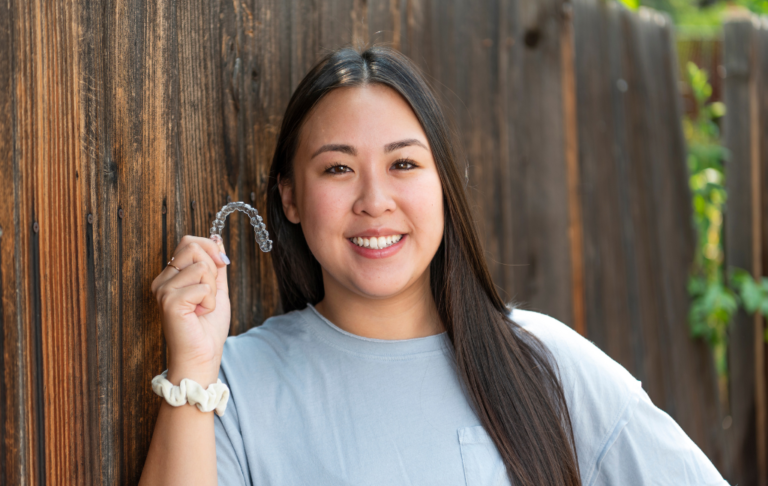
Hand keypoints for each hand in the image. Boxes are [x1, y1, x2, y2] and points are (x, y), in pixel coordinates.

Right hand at [151, 235, 230, 385]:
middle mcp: (162, 280)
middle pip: (193, 247)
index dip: (210, 248)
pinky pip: (202, 286)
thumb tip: (217, 239)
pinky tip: (200, 314)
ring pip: (201, 267)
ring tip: (203, 307)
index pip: (188, 242)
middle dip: (213, 268)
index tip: (222, 264)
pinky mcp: (170, 301)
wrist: (203, 355)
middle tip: (209, 293)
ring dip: (212, 289)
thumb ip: (215, 265)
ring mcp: (163, 290)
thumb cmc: (208, 327)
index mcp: (171, 276)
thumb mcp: (216, 289)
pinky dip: (209, 301)